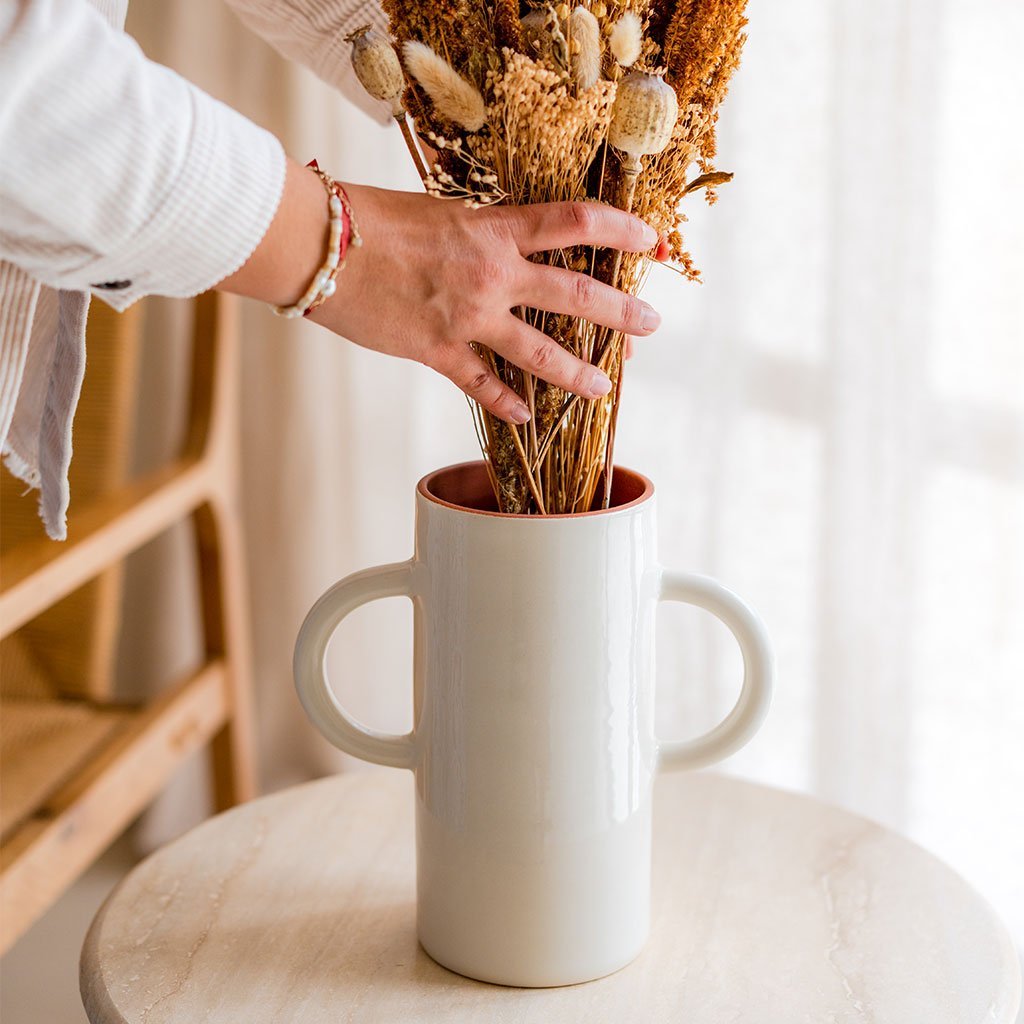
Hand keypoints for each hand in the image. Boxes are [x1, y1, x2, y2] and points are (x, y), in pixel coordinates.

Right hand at [219, 160, 660, 423]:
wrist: (319, 245)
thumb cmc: (369, 218)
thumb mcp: (438, 212)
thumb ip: (480, 233)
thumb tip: (507, 244)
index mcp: (493, 230)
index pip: (574, 224)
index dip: (620, 231)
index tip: (651, 242)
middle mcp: (492, 274)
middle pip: (574, 294)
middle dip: (619, 312)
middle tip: (650, 326)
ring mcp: (468, 318)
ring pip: (539, 351)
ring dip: (577, 371)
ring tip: (604, 386)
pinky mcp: (437, 351)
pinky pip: (482, 385)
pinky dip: (507, 403)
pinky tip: (527, 417)